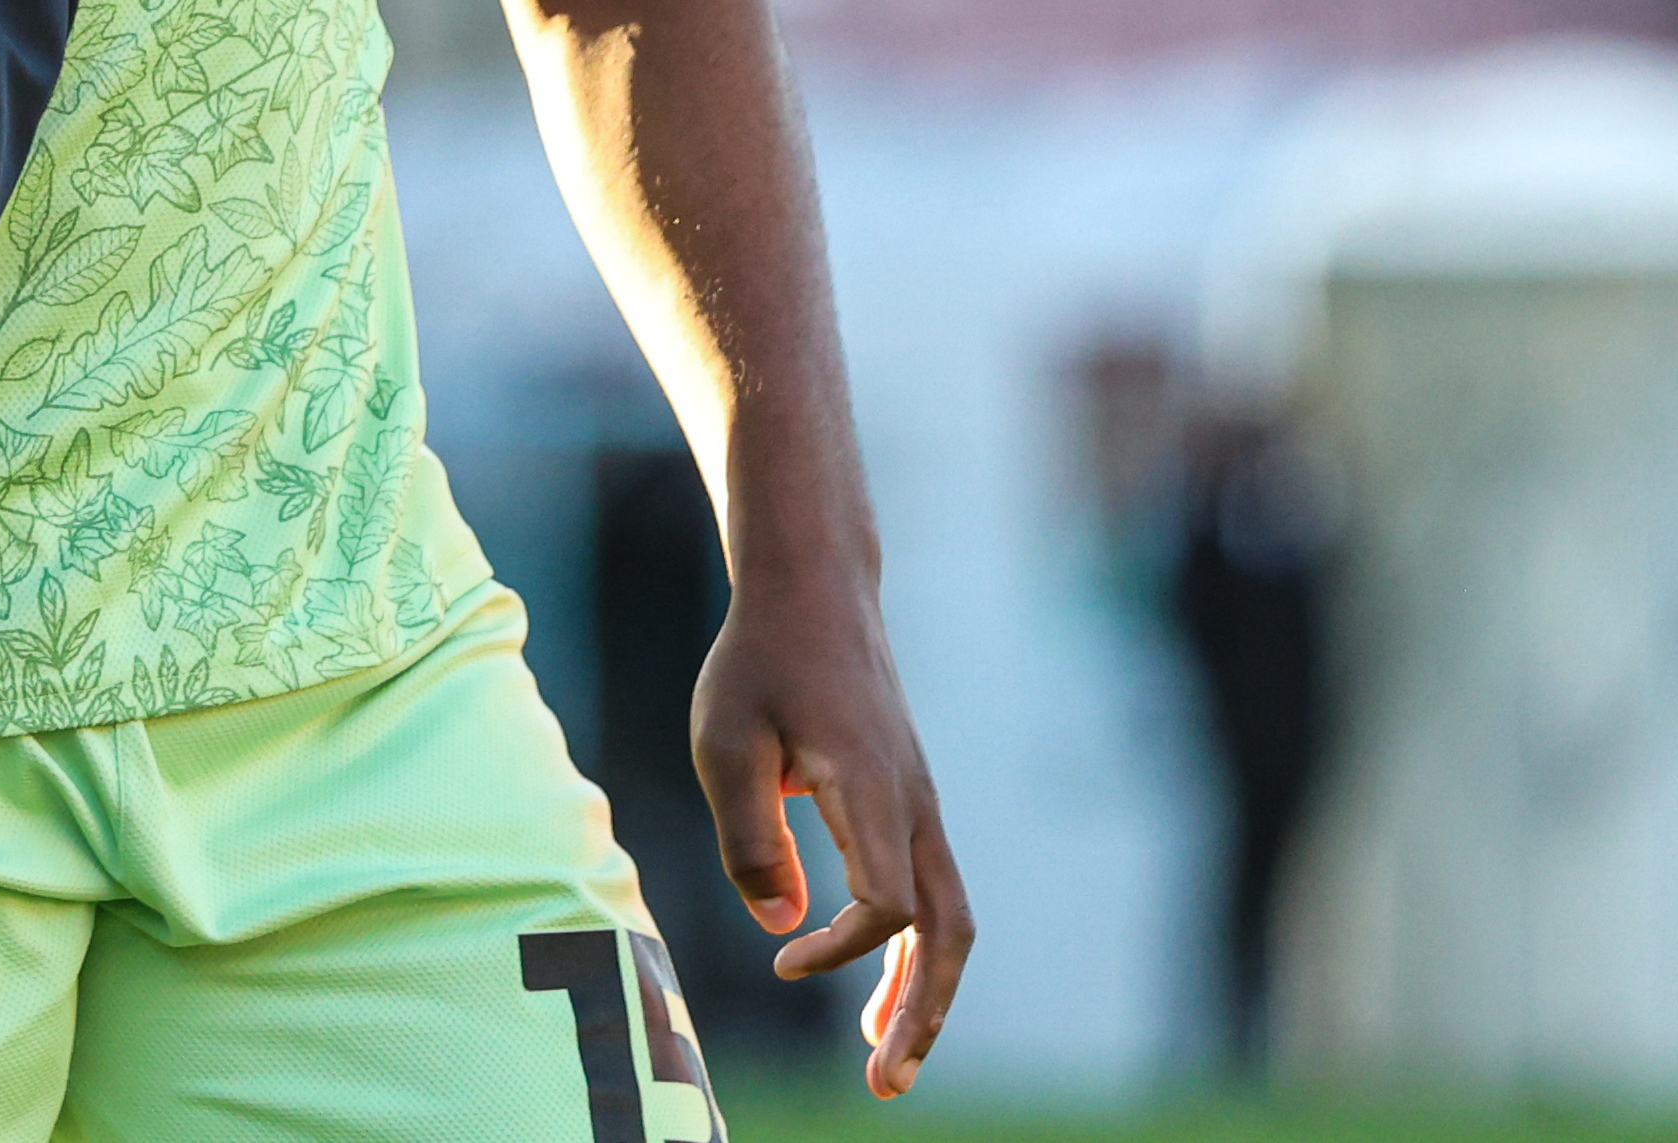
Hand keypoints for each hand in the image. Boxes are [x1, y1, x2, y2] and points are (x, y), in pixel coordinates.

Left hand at [692, 581, 973, 1097]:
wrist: (814, 591)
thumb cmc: (759, 661)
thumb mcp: (724, 741)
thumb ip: (749, 838)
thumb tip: (783, 925)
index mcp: (872, 789)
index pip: (889, 904)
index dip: (842, 950)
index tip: (782, 964)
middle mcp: (915, 803)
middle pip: (950, 931)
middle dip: (924, 1015)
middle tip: (884, 1085)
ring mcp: (922, 803)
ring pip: (952, 918)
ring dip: (926, 991)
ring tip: (885, 1057)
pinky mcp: (910, 802)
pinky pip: (932, 890)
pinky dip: (914, 948)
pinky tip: (874, 986)